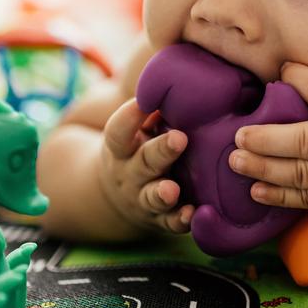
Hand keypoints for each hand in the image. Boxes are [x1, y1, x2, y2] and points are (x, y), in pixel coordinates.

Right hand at [99, 97, 193, 234]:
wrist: (114, 198)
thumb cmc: (135, 150)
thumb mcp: (135, 132)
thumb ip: (152, 113)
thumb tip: (181, 84)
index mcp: (121, 148)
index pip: (119, 131)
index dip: (129, 116)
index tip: (143, 101)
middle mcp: (129, 174)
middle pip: (143, 162)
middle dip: (161, 151)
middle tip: (180, 138)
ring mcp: (142, 198)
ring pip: (151, 197)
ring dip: (162, 193)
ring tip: (172, 190)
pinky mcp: (158, 219)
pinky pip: (168, 223)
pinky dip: (180, 220)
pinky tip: (193, 214)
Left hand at [228, 62, 307, 221]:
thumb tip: (303, 83)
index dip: (301, 78)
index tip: (281, 69)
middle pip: (304, 140)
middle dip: (267, 138)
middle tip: (239, 135)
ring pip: (301, 175)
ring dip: (265, 169)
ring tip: (237, 161)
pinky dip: (282, 197)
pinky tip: (257, 190)